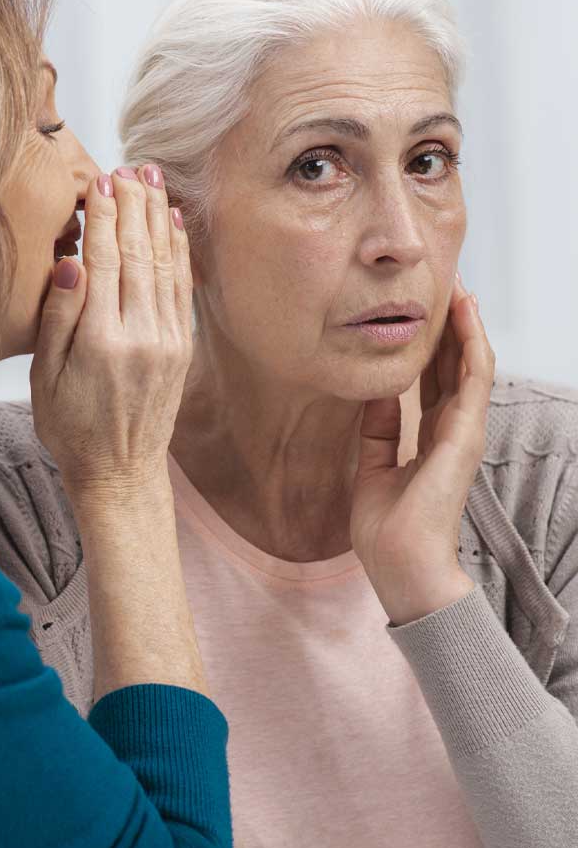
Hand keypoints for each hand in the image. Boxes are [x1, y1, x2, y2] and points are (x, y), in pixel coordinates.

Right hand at [29, 166, 191, 497]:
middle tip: (131, 166)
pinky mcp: (181, 348)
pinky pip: (181, 288)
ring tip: (154, 179)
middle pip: (139, 253)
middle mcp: (142, 336)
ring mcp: (168, 341)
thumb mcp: (45, 378)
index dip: (103, 217)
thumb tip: (71, 262)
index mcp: (102, 341)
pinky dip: (179, 252)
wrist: (120, 473)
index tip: (101, 181)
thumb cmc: (71, 428)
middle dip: (135, 205)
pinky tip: (174, 224)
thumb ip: (59, 318)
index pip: (104, 261)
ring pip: (165, 265)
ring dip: (159, 218)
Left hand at [350, 275, 494, 624]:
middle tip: (442, 282)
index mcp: (430, 438)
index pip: (433, 381)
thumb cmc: (387, 528)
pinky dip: (471, 344)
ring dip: (466, 324)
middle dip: (448, 325)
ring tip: (458, 285)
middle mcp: (451, 430)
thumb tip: (377, 395)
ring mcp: (463, 431)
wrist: (400, 564)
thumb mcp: (374, 467)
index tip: (419, 310)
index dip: (429, 345)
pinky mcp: (465, 435)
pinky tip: (466, 314)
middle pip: (453, 365)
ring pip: (470, 363)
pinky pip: (473, 379)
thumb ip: (378, 431)